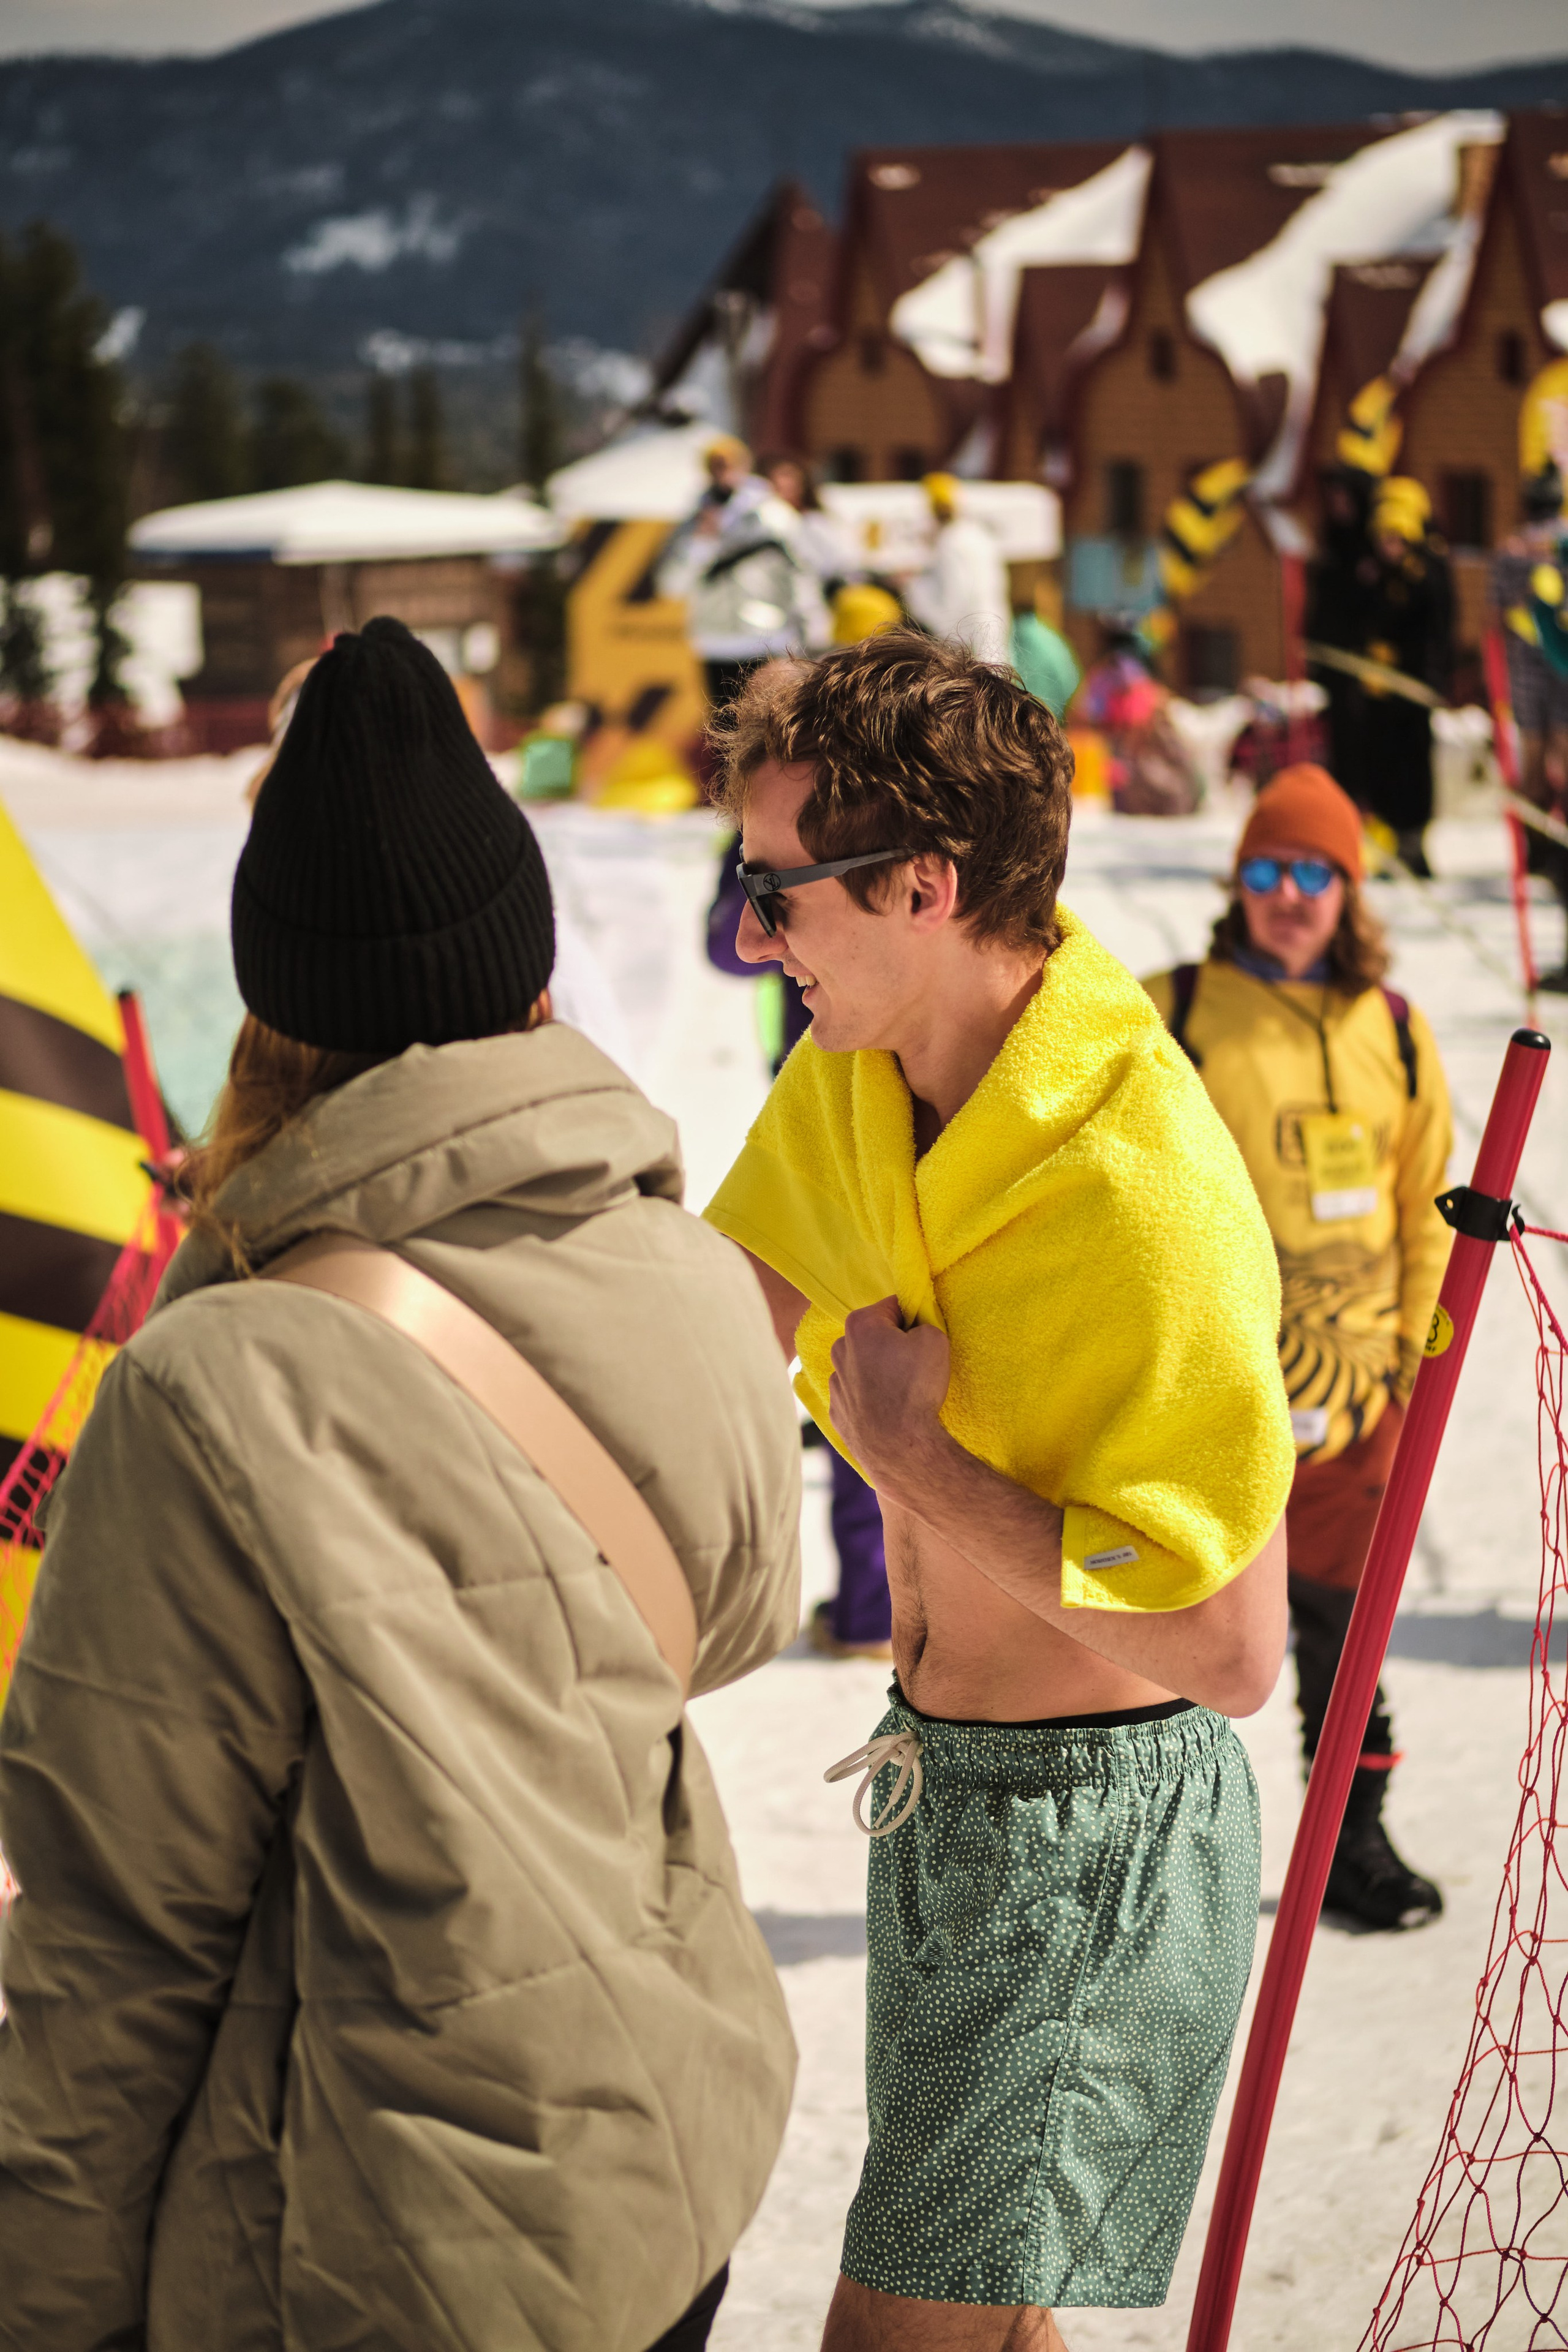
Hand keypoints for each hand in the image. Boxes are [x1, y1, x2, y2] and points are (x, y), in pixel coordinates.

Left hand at [829, 1297, 950, 1490]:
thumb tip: (916, 1327)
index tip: (924, 1334)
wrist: (898, 1447)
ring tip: (902, 1390)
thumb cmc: (915, 1388)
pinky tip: (888, 1408)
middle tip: (915, 1362)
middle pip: (874, 1335)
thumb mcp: (935, 1339)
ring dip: (880, 1369)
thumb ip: (924, 1322)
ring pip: (863, 1364)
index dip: (913, 1317)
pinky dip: (870, 1396)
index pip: (893, 1306)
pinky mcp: (837, 1409)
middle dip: (893, 1343)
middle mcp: (839, 1348)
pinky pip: (857, 1393)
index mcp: (860, 1324)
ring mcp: (835, 1381)